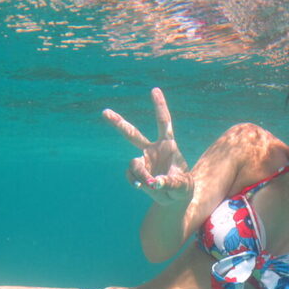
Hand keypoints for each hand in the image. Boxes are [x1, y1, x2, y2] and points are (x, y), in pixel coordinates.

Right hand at [102, 87, 192, 204]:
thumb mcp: (182, 185)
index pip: (163, 122)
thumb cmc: (183, 187)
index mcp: (168, 144)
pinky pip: (132, 175)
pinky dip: (135, 180)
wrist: (176, 198)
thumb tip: (153, 183)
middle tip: (105, 112)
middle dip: (119, 123)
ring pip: (134, 163)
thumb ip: (169, 182)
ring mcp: (144, 161)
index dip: (159, 106)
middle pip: (133, 134)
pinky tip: (140, 185)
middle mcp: (153, 149)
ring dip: (139, 172)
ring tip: (147, 182)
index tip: (154, 90)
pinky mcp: (138, 174)